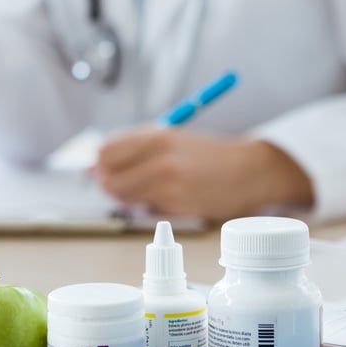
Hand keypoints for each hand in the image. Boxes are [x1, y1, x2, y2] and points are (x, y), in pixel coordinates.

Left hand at [93, 125, 313, 220]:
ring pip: (124, 197)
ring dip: (130, 195)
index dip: (103, 162)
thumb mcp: (171, 138)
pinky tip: (169, 196)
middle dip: (111, 182)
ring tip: (151, 186)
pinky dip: (149, 206)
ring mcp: (167, 187)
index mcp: (156, 136)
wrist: (248, 170)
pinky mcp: (177, 208)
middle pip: (108, 179)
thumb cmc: (208, 153)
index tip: (110, 166)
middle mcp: (159, 160)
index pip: (105, 152)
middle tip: (125, 181)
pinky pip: (146, 209)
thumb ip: (135, 147)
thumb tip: (97, 164)